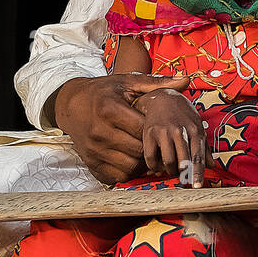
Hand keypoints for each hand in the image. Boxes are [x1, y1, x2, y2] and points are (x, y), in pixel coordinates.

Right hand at [53, 73, 189, 182]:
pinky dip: (129, 171)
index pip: (143, 130)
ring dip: (143, 163)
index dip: (156, 131)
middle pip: (138, 151)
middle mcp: (99, 132)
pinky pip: (118, 176)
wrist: (71, 104)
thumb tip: (186, 80)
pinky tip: (132, 158)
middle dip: (152, 149)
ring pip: (130, 167)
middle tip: (159, 144)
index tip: (161, 128)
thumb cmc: (104, 92)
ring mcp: (94, 150)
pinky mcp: (91, 164)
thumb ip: (157, 83)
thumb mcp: (127, 82)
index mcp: (109, 109)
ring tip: (147, 151)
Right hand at [135, 88, 208, 186]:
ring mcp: (164, 132)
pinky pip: (151, 157)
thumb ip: (205, 147)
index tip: (197, 187)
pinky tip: (158, 164)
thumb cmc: (183, 114)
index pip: (198, 156)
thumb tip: (214, 166)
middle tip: (182, 179)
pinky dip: (154, 166)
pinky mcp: (149, 133)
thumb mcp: (198, 126)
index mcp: (195, 130)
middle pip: (183, 162)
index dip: (197, 173)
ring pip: (168, 161)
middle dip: (183, 175)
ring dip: (170, 171)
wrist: (162, 97)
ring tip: (171, 170)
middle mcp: (180, 131)